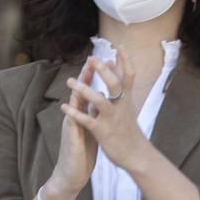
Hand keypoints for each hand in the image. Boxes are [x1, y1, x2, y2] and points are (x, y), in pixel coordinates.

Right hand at [45, 63, 97, 199]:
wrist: (71, 174)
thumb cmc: (83, 152)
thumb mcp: (91, 129)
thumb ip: (94, 113)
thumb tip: (101, 99)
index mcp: (84, 115)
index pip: (90, 92)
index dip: (96, 78)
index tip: (105, 62)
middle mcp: (77, 117)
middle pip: (81, 93)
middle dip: (86, 77)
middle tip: (91, 60)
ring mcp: (72, 126)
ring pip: (74, 104)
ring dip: (77, 91)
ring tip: (80, 77)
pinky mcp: (71, 138)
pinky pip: (70, 124)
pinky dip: (71, 114)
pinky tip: (69, 106)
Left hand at [61, 47, 150, 171]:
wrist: (136, 154)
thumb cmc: (128, 128)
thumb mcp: (126, 104)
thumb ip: (118, 85)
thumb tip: (113, 63)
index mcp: (127, 99)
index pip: (129, 76)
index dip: (126, 60)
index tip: (120, 46)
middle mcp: (121, 106)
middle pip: (115, 84)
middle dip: (103, 71)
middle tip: (92, 58)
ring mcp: (112, 119)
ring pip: (100, 101)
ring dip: (84, 90)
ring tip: (70, 82)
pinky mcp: (103, 132)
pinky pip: (88, 121)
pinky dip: (75, 113)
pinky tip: (64, 107)